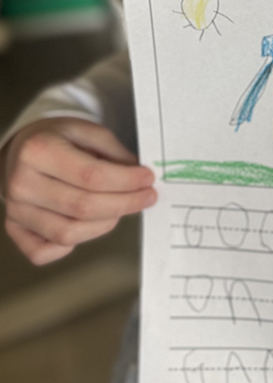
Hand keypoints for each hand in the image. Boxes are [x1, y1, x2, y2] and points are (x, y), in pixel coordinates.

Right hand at [3, 118, 156, 264]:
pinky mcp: (13, 229)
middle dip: (124, 204)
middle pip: (83, 207)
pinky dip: (70, 245)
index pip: (91, 176)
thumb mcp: (87, 131)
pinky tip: (86, 227)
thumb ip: (114, 154)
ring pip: (68, 233)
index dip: (126, 181)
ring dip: (104, 224)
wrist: (21, 150)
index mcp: (38, 151)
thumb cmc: (57, 139)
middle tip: (147, 197)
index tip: (148, 180)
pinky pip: (45, 252)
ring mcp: (15, 210)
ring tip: (121, 209)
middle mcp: (21, 183)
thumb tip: (139, 180)